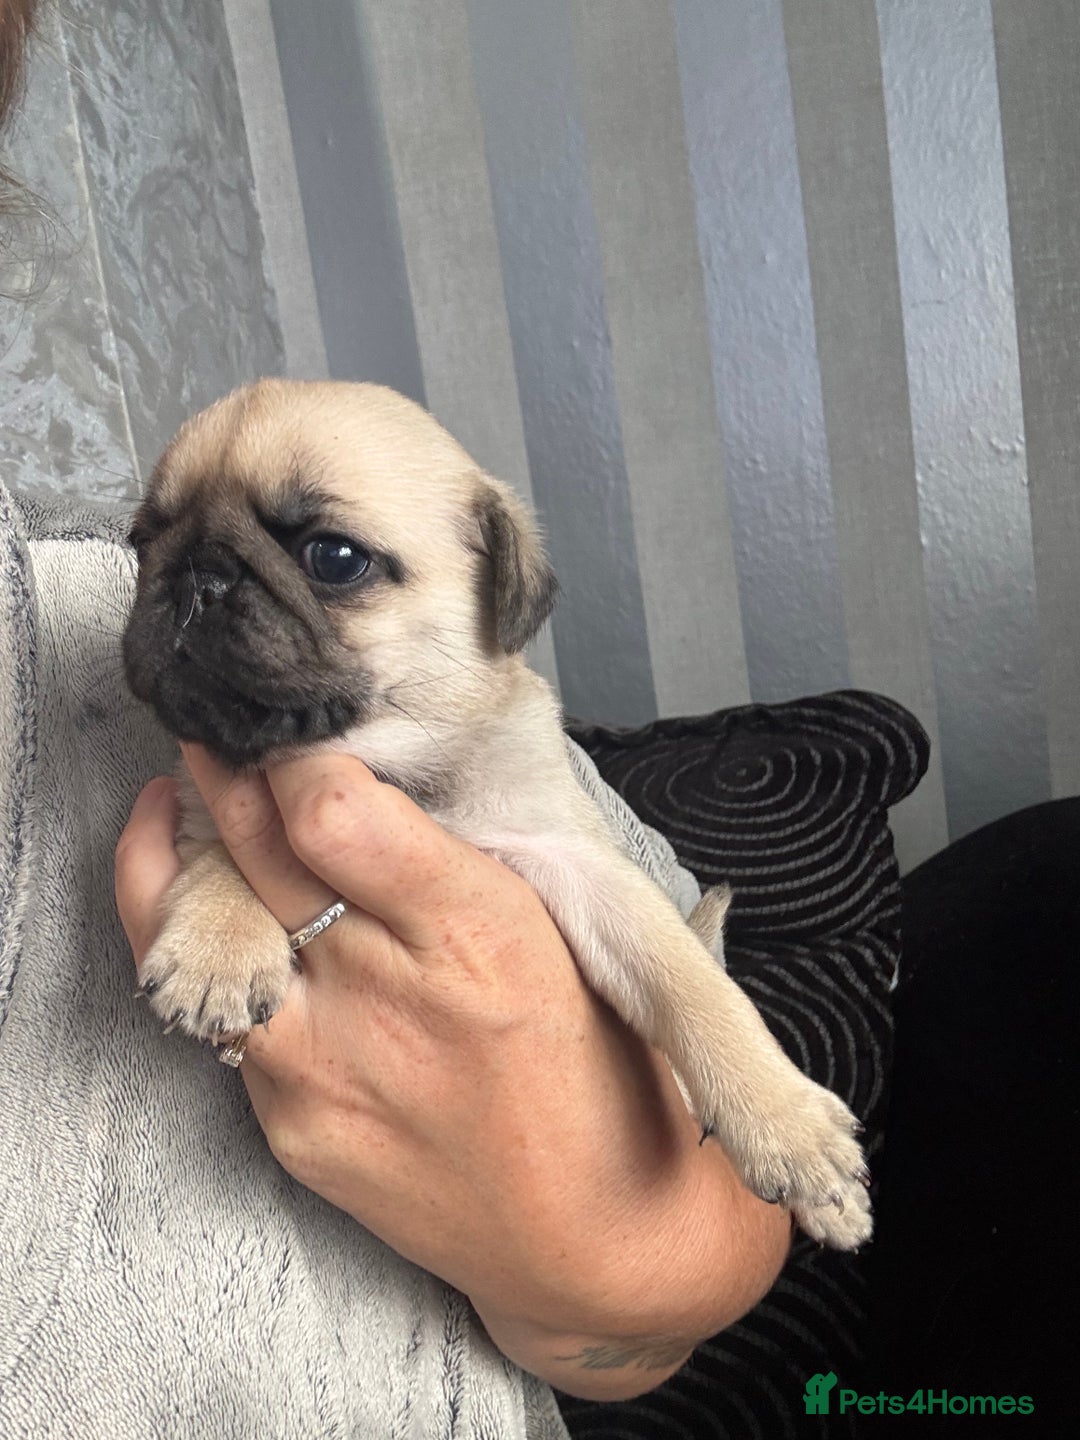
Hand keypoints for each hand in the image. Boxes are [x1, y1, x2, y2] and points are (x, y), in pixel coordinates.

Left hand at [116, 749, 788, 1398]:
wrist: (589, 1237)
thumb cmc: (592, 1070)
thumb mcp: (560, 934)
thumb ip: (454, 858)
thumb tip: (357, 773)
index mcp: (479, 930)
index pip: (331, 810)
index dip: (294, 757)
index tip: (291, 736)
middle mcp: (388, 998)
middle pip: (254, 853)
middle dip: (223, 780)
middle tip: (215, 741)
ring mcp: (324, 1072)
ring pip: (194, 933)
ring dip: (178, 861)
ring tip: (177, 811)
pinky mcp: (288, 1129)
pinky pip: (225, 1018)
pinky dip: (219, 959)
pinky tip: (235, 929)